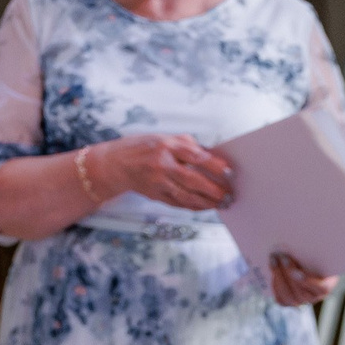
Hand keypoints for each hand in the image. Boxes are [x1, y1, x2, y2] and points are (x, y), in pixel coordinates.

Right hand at [93, 134, 232, 210]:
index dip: (215, 166)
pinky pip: (178, 204)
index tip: (229, 173)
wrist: (114, 164)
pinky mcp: (154, 195)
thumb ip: (186, 144)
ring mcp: (157, 182)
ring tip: (223, 204)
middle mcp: (161, 164)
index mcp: (165, 146)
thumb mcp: (162, 137)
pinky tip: (206, 206)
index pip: (196, 157)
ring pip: (187, 196)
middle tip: (231, 194)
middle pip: (194, 180)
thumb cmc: (140, 148)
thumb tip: (211, 156)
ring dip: (208, 202)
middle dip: (215, 190)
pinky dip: (194, 207)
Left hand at [271, 252, 336, 306]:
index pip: (321, 288)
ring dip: (279, 277)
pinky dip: (275, 286)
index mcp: (326, 286)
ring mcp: (300, 301)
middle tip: (281, 256)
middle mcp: (314, 297)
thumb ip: (312, 252)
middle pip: (301, 292)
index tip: (297, 272)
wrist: (306, 265)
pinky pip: (281, 299)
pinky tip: (273, 272)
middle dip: (288, 272)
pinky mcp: (288, 301)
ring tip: (273, 260)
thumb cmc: (313, 258)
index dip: (308, 282)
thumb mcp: (317, 254)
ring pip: (289, 297)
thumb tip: (304, 238)